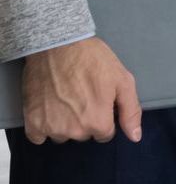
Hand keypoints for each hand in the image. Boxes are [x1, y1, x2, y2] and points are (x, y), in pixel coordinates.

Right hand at [20, 36, 140, 144]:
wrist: (57, 46)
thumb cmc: (93, 61)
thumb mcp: (123, 81)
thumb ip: (131, 111)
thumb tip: (135, 137)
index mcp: (98, 122)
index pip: (105, 134)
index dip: (104, 117)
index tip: (99, 101)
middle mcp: (74, 131)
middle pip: (84, 134)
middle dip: (86, 119)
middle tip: (83, 95)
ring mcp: (51, 128)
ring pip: (62, 135)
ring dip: (65, 123)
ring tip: (66, 98)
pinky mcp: (32, 123)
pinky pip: (39, 136)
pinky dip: (43, 125)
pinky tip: (49, 107)